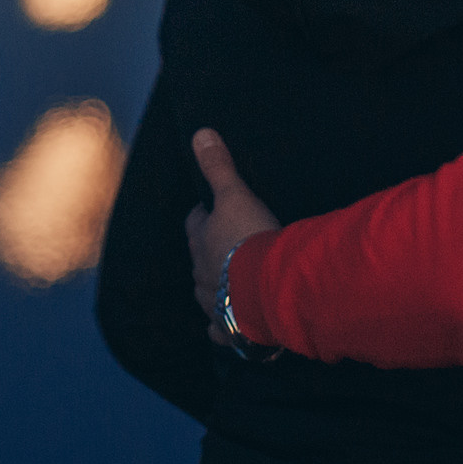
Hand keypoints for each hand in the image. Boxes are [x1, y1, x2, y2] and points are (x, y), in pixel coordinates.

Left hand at [184, 128, 280, 345]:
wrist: (268, 288)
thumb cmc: (250, 238)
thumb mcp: (236, 195)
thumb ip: (219, 167)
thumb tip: (199, 133)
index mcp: (200, 243)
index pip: (195, 223)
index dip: (204, 215)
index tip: (215, 208)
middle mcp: (201, 276)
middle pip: (200, 259)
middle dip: (212, 252)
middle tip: (230, 243)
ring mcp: (214, 305)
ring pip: (208, 294)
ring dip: (219, 286)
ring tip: (235, 279)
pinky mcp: (231, 329)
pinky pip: (222, 330)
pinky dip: (226, 327)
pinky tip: (233, 324)